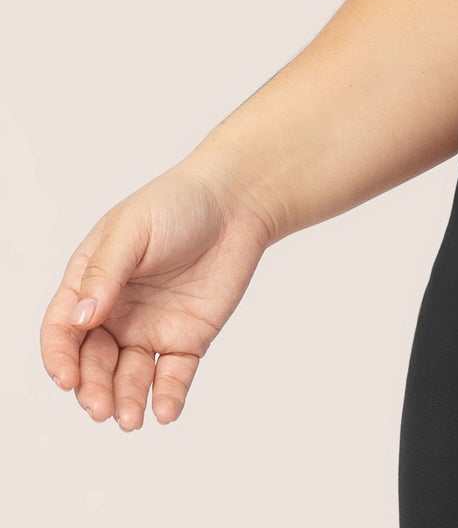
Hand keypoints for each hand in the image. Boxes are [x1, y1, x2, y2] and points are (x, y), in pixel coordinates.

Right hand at [39, 156, 279, 428]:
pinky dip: (168, 397)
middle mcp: (117, 314)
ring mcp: (151, 329)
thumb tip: (80, 319)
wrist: (237, 201)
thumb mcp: (132, 230)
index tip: (67, 378)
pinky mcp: (188, 339)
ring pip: (129, 378)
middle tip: (100, 407)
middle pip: (93, 363)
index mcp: (93, 284)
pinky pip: (173, 377)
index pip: (63, 329)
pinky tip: (166, 411)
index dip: (59, 357)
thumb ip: (104, 274)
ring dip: (125, 401)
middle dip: (92, 389)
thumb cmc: (177, 203)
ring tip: (130, 419)